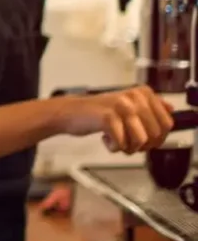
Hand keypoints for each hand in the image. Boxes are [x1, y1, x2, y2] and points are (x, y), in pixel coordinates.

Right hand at [57, 85, 173, 153]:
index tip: (143, 137)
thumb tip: (171, 108)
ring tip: (117, 140)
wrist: (70, 112)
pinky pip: (123, 143)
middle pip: (155, 134)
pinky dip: (114, 147)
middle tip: (127, 140)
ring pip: (141, 140)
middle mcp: (134, 96)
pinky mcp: (108, 117)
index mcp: (142, 93)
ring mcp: (121, 106)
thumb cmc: (99, 112)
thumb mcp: (127, 105)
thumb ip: (150, 106)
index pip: (167, 123)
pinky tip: (106, 139)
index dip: (157, 137)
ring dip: (129, 147)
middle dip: (143, 145)